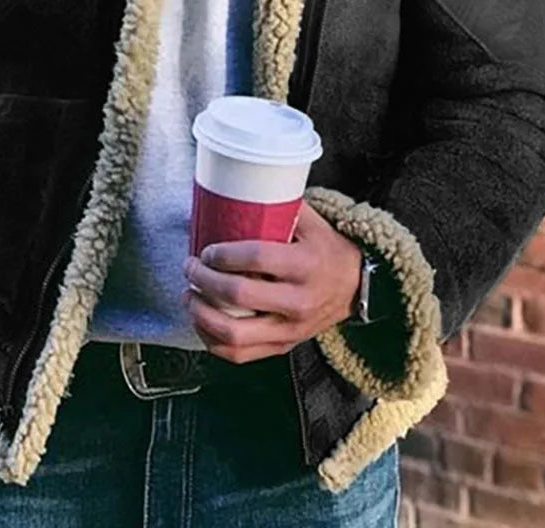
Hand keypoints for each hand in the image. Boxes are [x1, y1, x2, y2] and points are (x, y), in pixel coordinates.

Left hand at [182, 200, 361, 363]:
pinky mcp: (283, 346)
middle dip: (203, 280)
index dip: (223, 254)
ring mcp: (290, 329)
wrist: (356, 287)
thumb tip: (236, 190)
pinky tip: (201, 322)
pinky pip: (240, 354)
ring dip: (201, 314)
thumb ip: (279, 207)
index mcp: (305, 264)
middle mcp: (298, 300)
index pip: (255, 258)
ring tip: (188, 296)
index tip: (206, 250)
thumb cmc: (326, 248)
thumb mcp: (311, 222)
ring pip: (234, 334)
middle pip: (238, 295)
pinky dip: (212, 341)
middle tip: (190, 267)